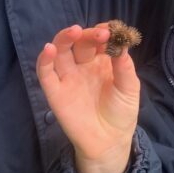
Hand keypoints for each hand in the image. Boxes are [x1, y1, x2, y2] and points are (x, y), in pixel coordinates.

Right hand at [36, 24, 139, 172]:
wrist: (109, 142)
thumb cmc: (121, 113)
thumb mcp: (129, 88)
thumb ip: (124, 67)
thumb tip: (121, 44)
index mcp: (101, 61)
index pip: (98, 40)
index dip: (103, 32)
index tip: (111, 30)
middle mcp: (83, 65)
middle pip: (80, 42)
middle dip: (88, 34)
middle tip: (100, 34)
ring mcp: (68, 77)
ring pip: (60, 51)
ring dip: (64, 38)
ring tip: (74, 31)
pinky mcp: (55, 91)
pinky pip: (45, 73)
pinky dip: (44, 59)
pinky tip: (48, 48)